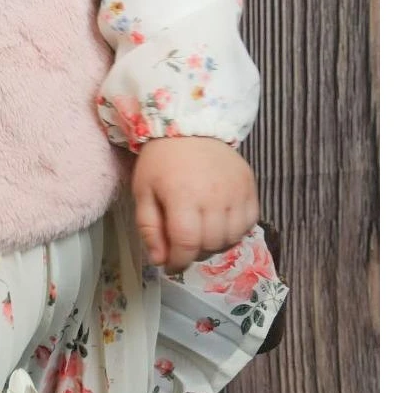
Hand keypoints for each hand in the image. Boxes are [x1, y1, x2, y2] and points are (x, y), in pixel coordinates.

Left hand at [132, 136, 258, 271]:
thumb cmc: (161, 162)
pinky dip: (235, 231)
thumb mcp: (143, 193)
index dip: (178, 262)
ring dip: (215, 244)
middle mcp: (214, 196)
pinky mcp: (250, 186)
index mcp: (183, 196)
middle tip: (184, 244)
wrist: (190, 127)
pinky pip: (249, 223)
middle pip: (210, 244)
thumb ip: (149, 229)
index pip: (187, 244)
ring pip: (232, 238)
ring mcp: (236, 191)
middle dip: (194, 253)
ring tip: (202, 233)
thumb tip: (160, 261)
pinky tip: (221, 222)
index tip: (171, 264)